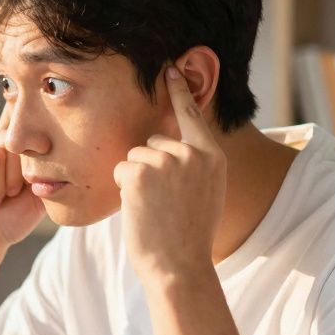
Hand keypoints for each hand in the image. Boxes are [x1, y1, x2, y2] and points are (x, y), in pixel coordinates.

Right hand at [0, 112, 45, 256]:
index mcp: (9, 143)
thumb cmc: (11, 219)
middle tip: (8, 195)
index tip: (36, 162)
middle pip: (11, 142)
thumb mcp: (40, 193)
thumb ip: (47, 168)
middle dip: (15, 177)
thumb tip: (49, 140)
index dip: (30, 136)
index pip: (20, 120)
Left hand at [112, 66, 225, 283]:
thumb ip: (193, 164)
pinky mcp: (140, 171)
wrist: (179, 266)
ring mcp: (166, 160)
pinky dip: (124, 190)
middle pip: (153, 143)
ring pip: (134, 157)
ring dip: (136, 182)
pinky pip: (121, 170)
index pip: (192, 115)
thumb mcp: (204, 192)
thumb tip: (171, 146)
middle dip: (149, 169)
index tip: (170, 68)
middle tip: (163, 203)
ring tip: (154, 208)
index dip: (179, 91)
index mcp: (212, 156)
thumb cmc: (188, 237)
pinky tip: (141, 209)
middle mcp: (192, 152)